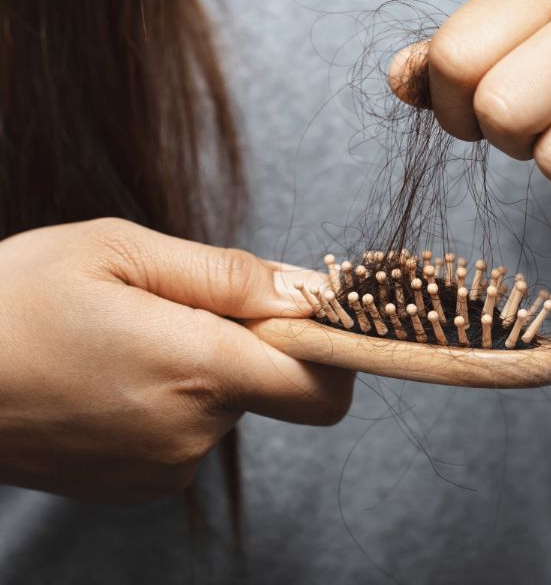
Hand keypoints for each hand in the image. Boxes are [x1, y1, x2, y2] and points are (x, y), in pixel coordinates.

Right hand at [0, 218, 353, 502]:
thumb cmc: (17, 299)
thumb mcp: (122, 251)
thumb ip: (227, 275)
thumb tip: (306, 292)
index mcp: (197, 369)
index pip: (321, 383)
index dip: (332, 346)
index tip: (310, 313)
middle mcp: (191, 432)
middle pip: (274, 384)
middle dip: (248, 341)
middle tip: (177, 306)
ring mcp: (164, 469)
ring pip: (229, 402)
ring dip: (204, 365)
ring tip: (131, 337)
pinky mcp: (139, 485)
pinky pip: (192, 429)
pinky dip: (176, 397)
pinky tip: (117, 372)